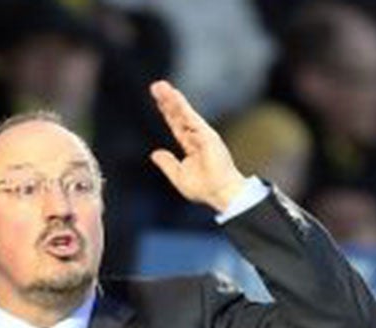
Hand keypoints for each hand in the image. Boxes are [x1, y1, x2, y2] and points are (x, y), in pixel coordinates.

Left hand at [148, 79, 245, 212]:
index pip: (177, 125)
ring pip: (184, 113)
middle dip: (167, 101)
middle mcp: (197, 137)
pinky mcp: (208, 135)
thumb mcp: (178, 177)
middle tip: (156, 86)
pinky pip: (191, 118)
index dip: (167, 112)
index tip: (158, 99)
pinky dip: (182, 107)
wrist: (220, 193)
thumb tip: (155, 153)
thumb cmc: (204, 189)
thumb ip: (167, 164)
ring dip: (172, 99)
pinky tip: (173, 96)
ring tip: (160, 86)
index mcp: (191, 147)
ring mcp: (203, 135)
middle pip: (179, 115)